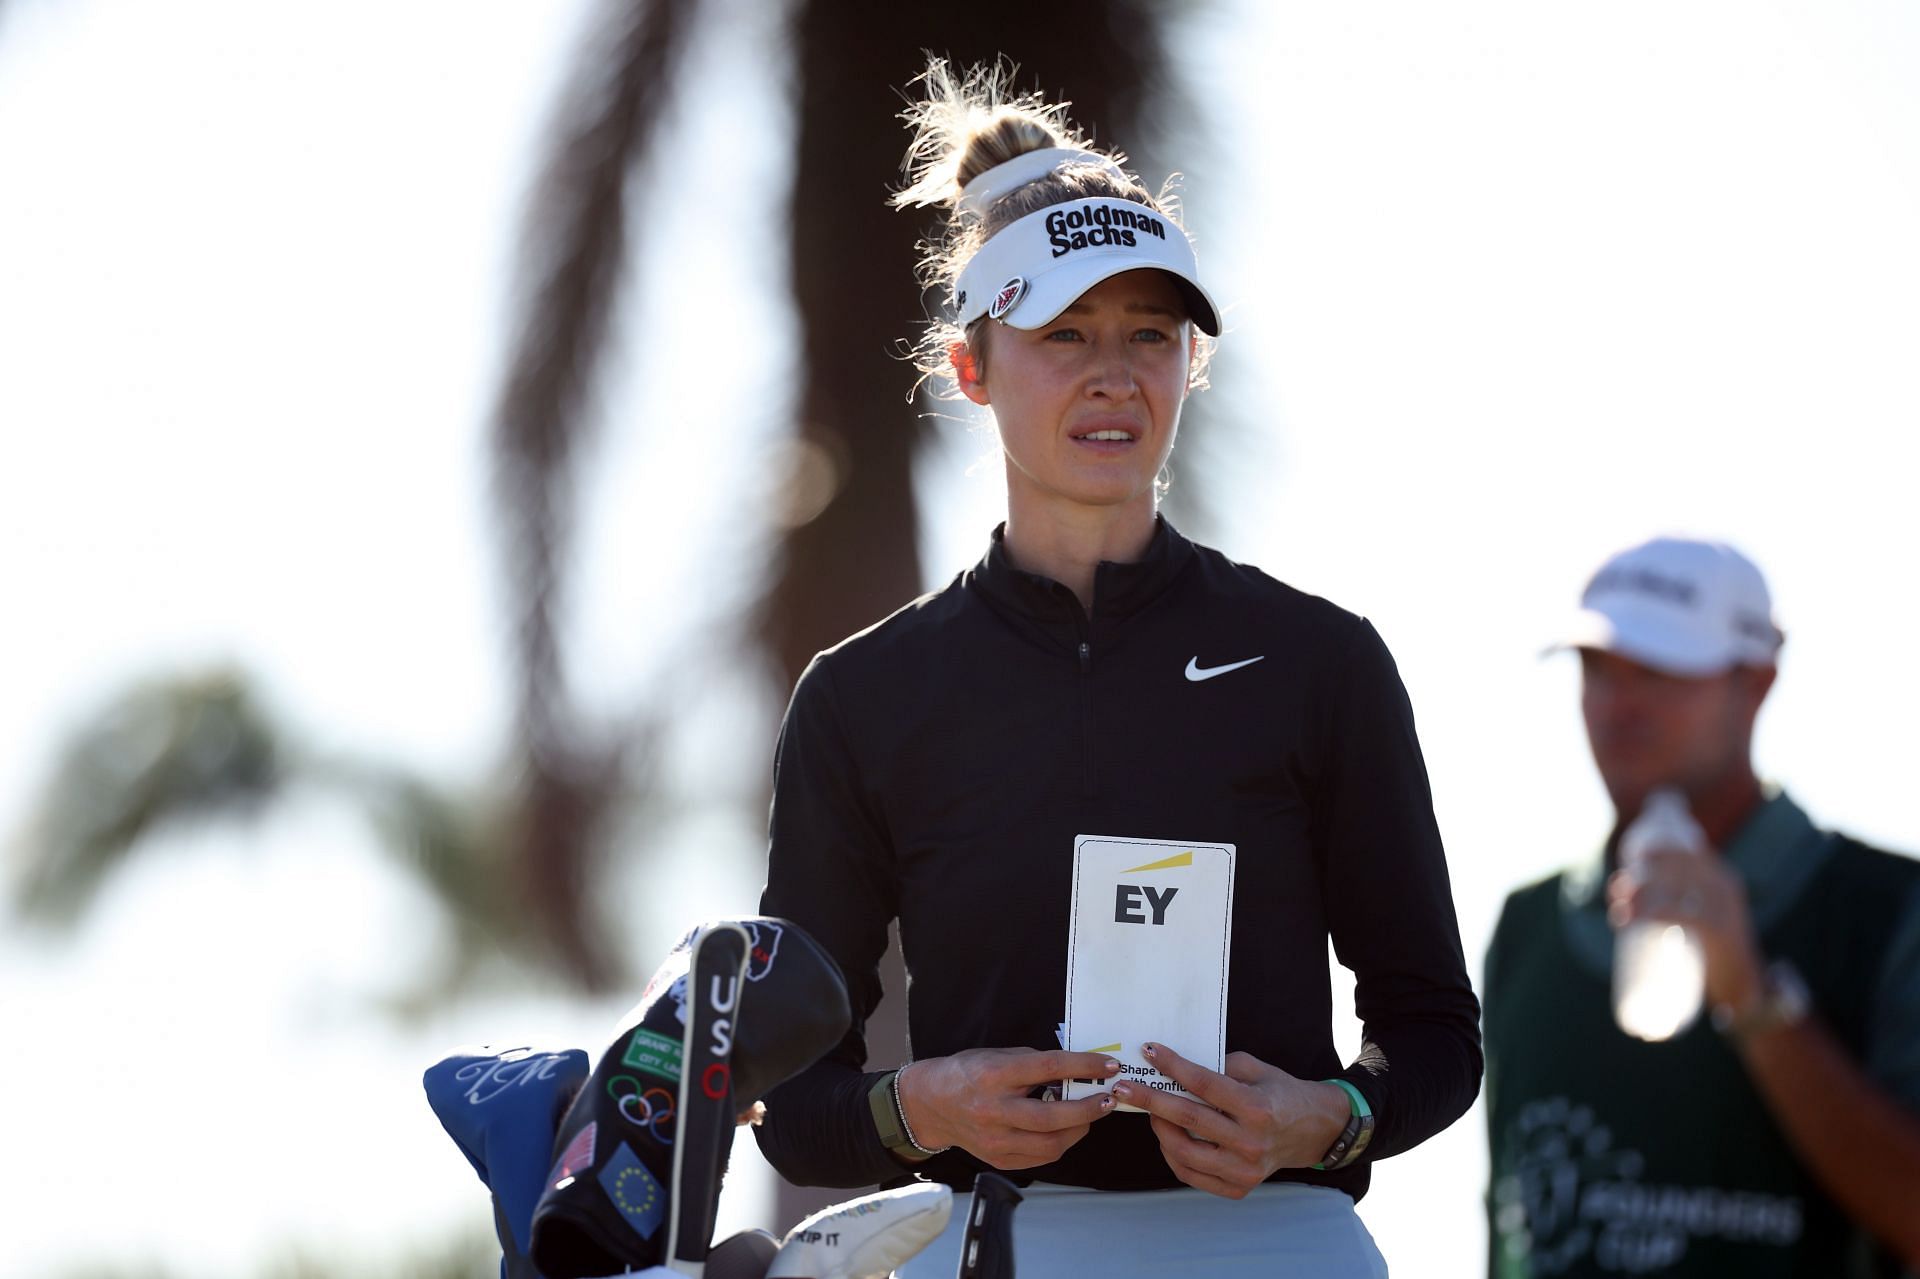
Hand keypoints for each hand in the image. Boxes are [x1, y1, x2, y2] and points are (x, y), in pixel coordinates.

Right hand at [896, 1047, 1119, 1169]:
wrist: (931, 1103)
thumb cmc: (968, 1072)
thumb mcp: (998, 1055)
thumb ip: (1034, 1063)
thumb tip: (1074, 1070)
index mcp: (995, 1075)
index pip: (1049, 1068)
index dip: (1083, 1066)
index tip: (1107, 1065)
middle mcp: (994, 1110)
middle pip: (1053, 1116)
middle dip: (1088, 1108)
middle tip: (1108, 1099)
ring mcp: (995, 1139)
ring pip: (1051, 1144)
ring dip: (1079, 1129)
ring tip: (1090, 1114)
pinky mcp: (998, 1159)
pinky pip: (1040, 1157)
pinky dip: (1059, 1143)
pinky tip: (1067, 1129)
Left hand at [1109, 1042, 1349, 1198]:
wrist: (1312, 1131)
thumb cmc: (1279, 1093)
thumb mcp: (1256, 1069)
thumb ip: (1219, 1065)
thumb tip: (1176, 1065)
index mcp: (1257, 1108)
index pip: (1204, 1085)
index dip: (1173, 1066)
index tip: (1150, 1051)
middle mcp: (1251, 1142)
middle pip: (1188, 1119)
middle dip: (1150, 1100)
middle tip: (1124, 1088)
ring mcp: (1244, 1170)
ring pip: (1184, 1153)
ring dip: (1159, 1129)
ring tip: (1149, 1111)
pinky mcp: (1239, 1188)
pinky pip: (1192, 1174)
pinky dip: (1173, 1155)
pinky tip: (1167, 1135)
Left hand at [1608, 847, 1765, 1011]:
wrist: (1743, 987)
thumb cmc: (1711, 950)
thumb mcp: (1701, 915)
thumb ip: (1675, 899)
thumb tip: (1622, 889)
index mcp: (1721, 877)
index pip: (1681, 852)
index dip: (1649, 854)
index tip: (1624, 869)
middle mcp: (1724, 886)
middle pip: (1671, 868)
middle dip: (1637, 876)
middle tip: (1616, 894)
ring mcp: (1723, 908)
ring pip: (1669, 889)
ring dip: (1636, 895)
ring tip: (1618, 913)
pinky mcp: (1718, 932)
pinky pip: (1676, 913)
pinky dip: (1647, 915)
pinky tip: (1629, 921)